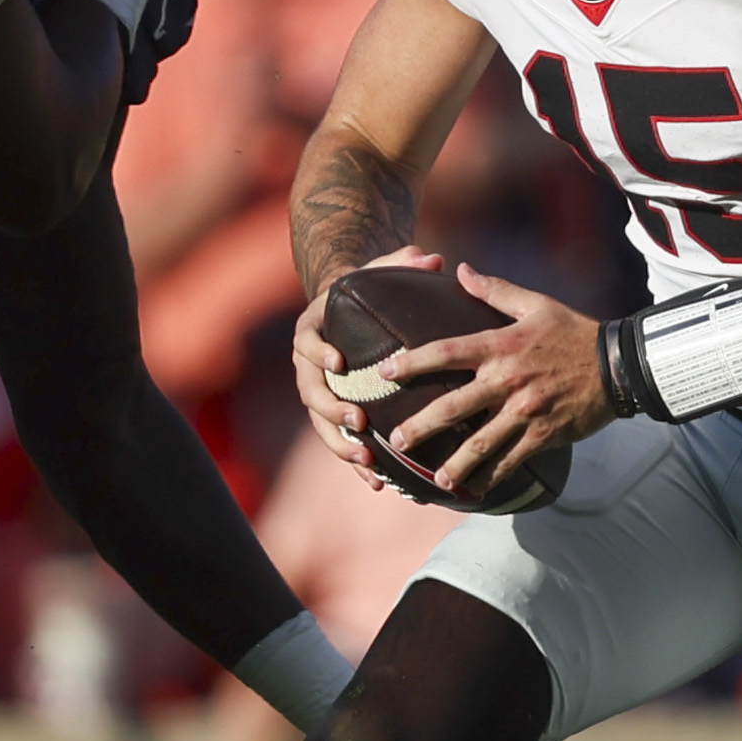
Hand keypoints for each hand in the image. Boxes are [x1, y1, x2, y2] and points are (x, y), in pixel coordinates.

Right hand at [291, 247, 440, 486]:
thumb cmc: (368, 289)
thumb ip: (404, 261)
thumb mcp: (383, 269)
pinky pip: (339, 440)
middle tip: (357, 421)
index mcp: (313, 329)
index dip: (319, 353)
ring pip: (320, 423)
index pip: (308, 342)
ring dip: (340, 444)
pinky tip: (377, 483)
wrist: (347, 312)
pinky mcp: (333, 414)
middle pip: (310, 392)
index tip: (339, 363)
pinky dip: (355, 463)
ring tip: (365, 460)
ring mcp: (318, 392)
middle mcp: (307, 364)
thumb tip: (434, 258)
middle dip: (332, 409)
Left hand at [369, 263, 616, 500]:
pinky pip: (510, 461)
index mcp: (501, 346)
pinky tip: (474, 489)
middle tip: (396, 440)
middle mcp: (506, 381)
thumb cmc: (574, 331)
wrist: (618, 365)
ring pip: (480, 443)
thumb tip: (461, 270)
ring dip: (454, 464)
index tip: (385, 372)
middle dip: (421, 427)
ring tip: (434, 478)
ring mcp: (524, 412)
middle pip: (453, 407)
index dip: (412, 362)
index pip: (446, 353)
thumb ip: (495, 290)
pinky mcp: (542, 435)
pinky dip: (491, 477)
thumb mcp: (536, 304)